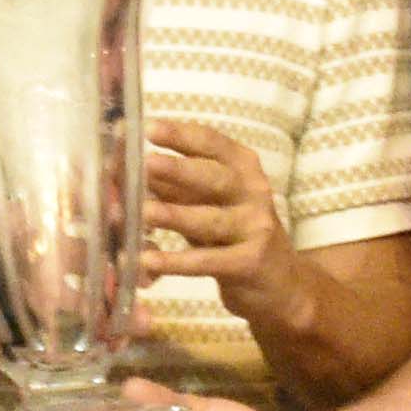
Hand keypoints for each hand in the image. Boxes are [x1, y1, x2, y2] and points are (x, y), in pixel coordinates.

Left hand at [143, 119, 296, 309]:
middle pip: (214, 177)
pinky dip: (177, 262)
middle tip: (147, 162)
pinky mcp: (250, 263)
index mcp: (242, 167)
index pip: (212, 144)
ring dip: (176, 216)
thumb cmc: (234, 232)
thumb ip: (176, 186)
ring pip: (211, 220)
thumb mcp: (209, 202)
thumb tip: (129, 170)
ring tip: (144, 212)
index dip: (181, 135)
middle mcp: (253, 191)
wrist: (282, 282)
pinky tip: (149, 261)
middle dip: (179, 170)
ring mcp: (255, 227)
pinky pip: (209, 261)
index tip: (149, 128)